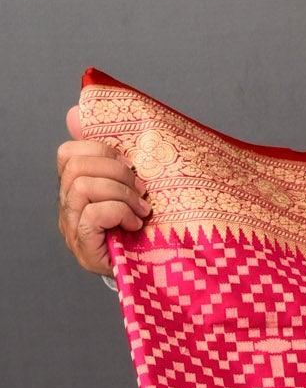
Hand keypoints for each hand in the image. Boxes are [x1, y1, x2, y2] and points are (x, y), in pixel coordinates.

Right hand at [57, 105, 150, 274]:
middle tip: (142, 192)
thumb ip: (114, 158)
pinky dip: (118, 213)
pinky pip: (92, 214)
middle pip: (75, 167)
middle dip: (116, 172)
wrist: (154, 274)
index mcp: (76, 187)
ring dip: (120, 193)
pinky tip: (134, 225)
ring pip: (82, 187)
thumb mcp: (134, 189)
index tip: (131, 166)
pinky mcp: (84, 246)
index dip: (100, 151)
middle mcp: (68, 206)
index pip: (68, 153)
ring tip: (141, 211)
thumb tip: (77, 113)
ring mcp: (73, 227)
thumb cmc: (145, 229)